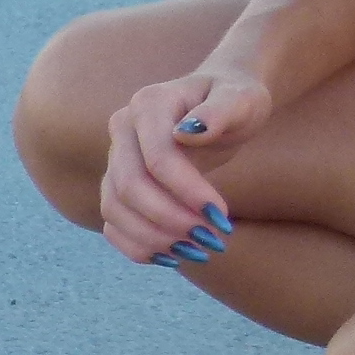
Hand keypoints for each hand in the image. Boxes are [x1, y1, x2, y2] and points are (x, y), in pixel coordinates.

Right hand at [99, 68, 269, 264]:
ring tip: (196, 251)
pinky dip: (136, 246)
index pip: (157, 158)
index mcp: (149, 104)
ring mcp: (114, 158)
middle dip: (169, 219)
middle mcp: (122, 130)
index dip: (186, 192)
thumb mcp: (242, 97)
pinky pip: (112, 223)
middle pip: (128, 187)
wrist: (216, 105)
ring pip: (114, 209)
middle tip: (210, 239)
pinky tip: (172, 256)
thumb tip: (190, 132)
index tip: (222, 216)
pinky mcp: (116, 183)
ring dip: (152, 238)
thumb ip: (222, 109)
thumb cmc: (234, 98)